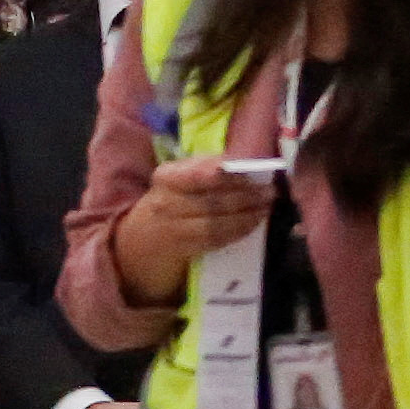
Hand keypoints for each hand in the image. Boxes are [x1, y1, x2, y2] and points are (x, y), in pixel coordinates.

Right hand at [111, 157, 277, 303]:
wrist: (138, 247)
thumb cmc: (168, 208)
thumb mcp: (177, 184)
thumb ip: (203, 171)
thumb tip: (239, 161)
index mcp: (167, 177)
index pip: (196, 172)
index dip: (222, 172)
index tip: (248, 168)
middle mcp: (165, 200)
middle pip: (211, 197)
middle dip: (245, 194)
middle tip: (270, 190)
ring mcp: (171, 226)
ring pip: (215, 219)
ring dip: (247, 213)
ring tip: (267, 207)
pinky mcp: (180, 247)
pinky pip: (214, 237)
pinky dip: (238, 230)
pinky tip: (253, 224)